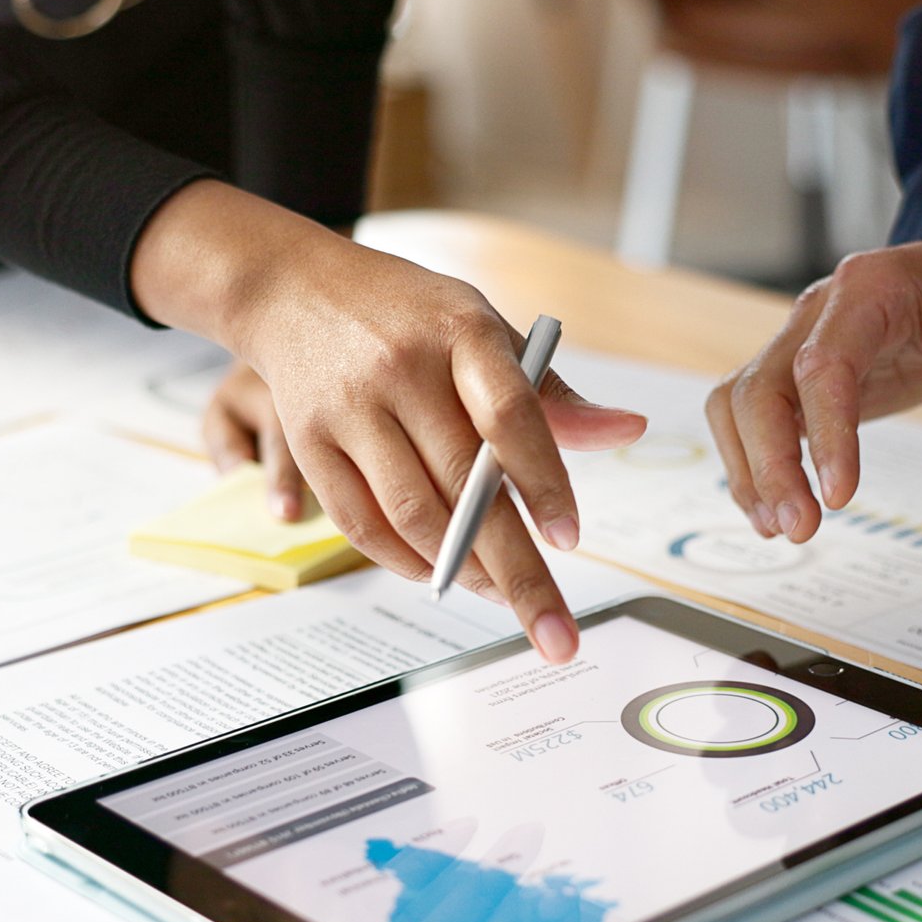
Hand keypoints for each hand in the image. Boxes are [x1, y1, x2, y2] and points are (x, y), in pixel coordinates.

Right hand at [133, 182, 645, 661]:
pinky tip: (440, 576)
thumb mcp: (482, 328)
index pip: (510, 415)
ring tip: (503, 595)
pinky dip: (405, 562)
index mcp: (461, 332)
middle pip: (465, 485)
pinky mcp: (309, 441)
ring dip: (463, 570)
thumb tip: (626, 432)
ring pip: (413, 514)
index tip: (569, 539)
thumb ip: (549, 392)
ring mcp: (351, 407)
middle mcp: (402, 368)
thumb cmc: (409, 315)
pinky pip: (361, 523)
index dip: (543, 481)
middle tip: (554, 633)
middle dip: (516, 570)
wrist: (295, 289)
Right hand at [706, 230, 921, 542]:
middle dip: (769, 464)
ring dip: (750, 469)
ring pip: (739, 404)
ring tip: (783, 528)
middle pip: (758, 388)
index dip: (825, 434)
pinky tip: (777, 509)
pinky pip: (754, 417)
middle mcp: (819, 312)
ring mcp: (803, 341)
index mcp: (870, 289)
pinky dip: (754, 464)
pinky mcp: (803, 375)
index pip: (823, 364)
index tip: (840, 497)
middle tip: (801, 529)